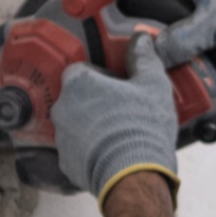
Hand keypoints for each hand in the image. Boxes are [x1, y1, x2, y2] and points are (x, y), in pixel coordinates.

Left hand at [51, 35, 179, 208]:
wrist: (134, 176)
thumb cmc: (142, 127)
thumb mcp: (153, 84)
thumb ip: (144, 58)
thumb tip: (141, 40)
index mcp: (78, 84)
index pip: (81, 70)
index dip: (102, 75)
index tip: (120, 85)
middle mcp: (63, 109)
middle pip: (77, 98)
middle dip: (98, 102)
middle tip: (124, 110)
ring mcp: (62, 138)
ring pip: (77, 124)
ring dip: (94, 126)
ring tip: (122, 134)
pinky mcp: (67, 163)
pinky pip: (78, 150)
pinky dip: (92, 150)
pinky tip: (115, 153)